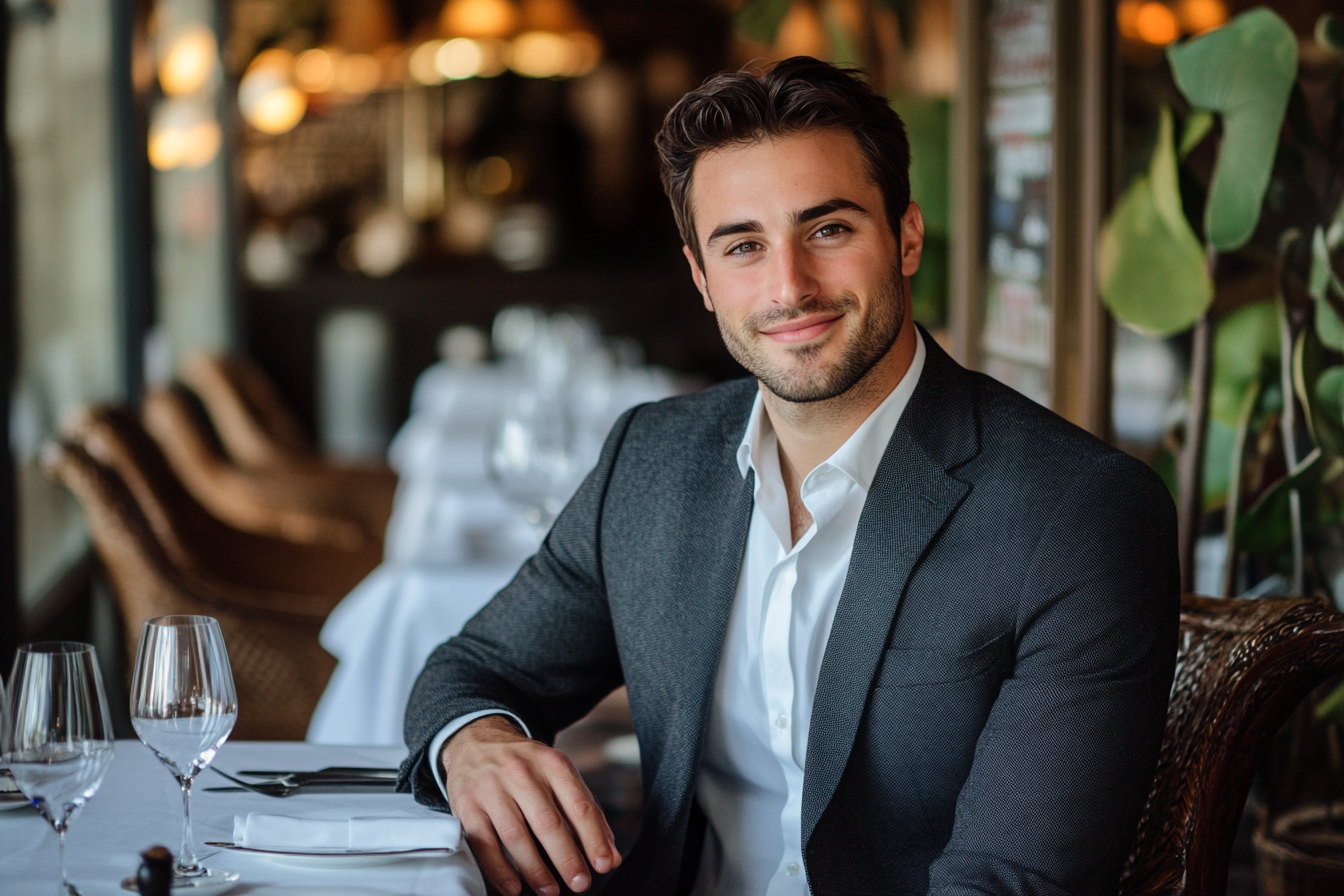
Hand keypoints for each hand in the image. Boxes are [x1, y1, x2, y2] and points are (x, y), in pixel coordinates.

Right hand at [442, 715, 621, 895]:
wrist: (477, 742)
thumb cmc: (526, 766)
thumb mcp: (559, 776)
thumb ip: (587, 813)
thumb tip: (610, 856)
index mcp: (552, 764)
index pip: (579, 804)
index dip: (594, 837)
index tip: (603, 864)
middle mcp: (522, 773)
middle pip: (548, 822)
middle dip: (567, 858)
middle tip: (580, 883)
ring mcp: (492, 789)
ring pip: (516, 835)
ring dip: (535, 870)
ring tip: (550, 891)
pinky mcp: (468, 806)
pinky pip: (484, 843)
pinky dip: (499, 870)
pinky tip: (513, 887)